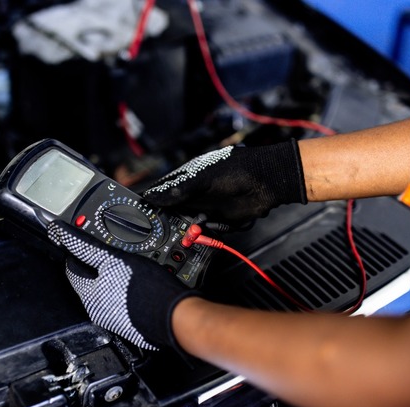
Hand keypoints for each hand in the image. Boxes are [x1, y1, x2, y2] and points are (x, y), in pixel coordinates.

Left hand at [48, 221, 195, 350]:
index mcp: (88, 295)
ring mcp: (116, 319)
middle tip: (110, 250)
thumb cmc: (147, 290)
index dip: (77, 251)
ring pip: (108, 291)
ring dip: (113, 277)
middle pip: (90, 281)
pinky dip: (126, 290)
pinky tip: (139, 283)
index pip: (73, 268)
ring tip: (128, 266)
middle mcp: (98, 311)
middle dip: (97, 265)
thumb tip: (64, 234)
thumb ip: (87, 248)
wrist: (176, 317)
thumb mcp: (114, 259)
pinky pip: (123, 301)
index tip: (82, 241)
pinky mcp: (132, 324)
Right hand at [142, 139, 306, 222]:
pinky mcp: (220, 220)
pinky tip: (205, 230)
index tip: (141, 213)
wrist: (268, 181)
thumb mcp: (202, 178)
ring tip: (190, 230)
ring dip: (188, 229)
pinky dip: (205, 233)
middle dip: (169, 221)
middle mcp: (195, 193)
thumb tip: (153, 197)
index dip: (152, 202)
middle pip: (174, 211)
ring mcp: (207, 206)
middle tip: (163, 229)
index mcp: (188, 178)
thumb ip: (178, 191)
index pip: (163, 191)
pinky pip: (206, 230)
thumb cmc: (237, 170)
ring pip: (189, 223)